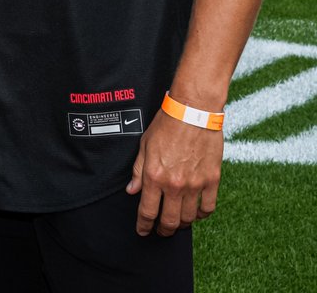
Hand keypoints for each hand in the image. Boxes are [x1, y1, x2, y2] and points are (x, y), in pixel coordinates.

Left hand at [126, 110, 223, 235]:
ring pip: (190, 218)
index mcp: (155, 176)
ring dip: (182, 224)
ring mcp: (195, 185)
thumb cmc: (166, 125)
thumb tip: (132, 191)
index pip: (148, 210)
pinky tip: (197, 214)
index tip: (142, 231)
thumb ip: (138, 171)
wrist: (193, 112)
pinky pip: (208, 208)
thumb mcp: (145, 146)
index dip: (144, 225)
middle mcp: (175, 185)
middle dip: (164, 230)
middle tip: (161, 231)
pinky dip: (202, 215)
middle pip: (170, 220)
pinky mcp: (212, 181)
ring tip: (178, 223)